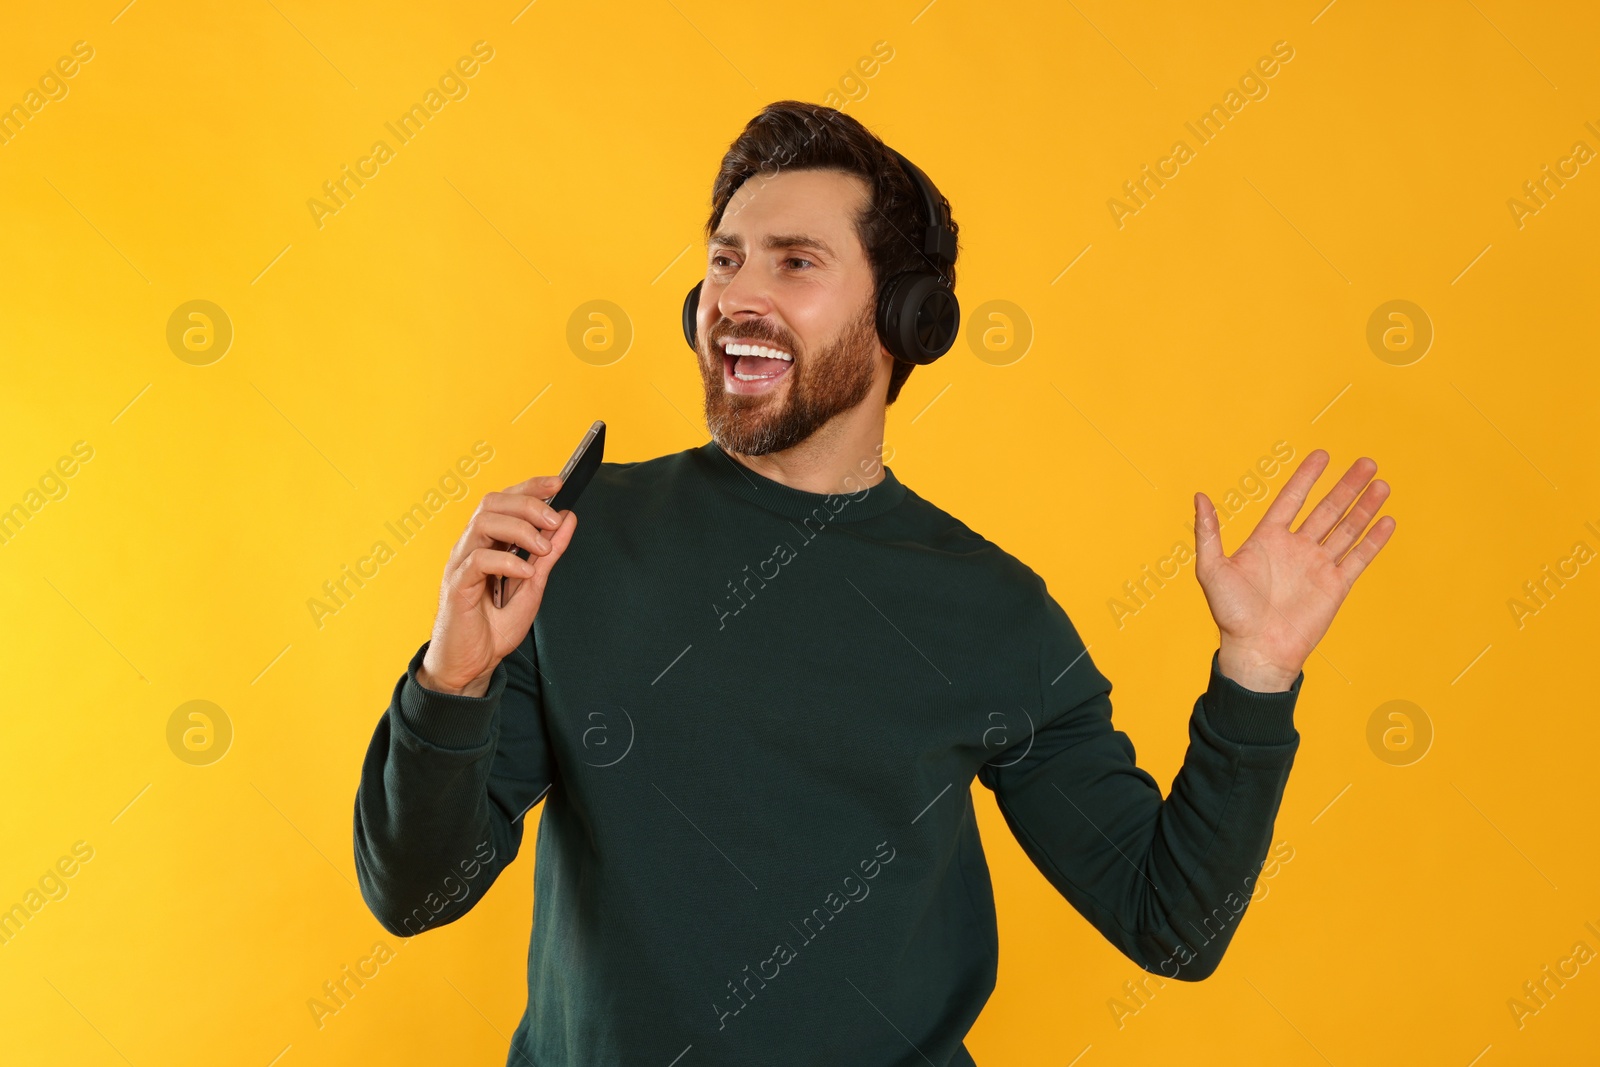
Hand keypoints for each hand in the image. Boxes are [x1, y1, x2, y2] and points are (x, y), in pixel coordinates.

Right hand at [417, 474, 577, 696]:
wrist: (473, 664)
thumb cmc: (495, 626)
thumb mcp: (533, 585)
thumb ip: (548, 553)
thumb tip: (567, 519)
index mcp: (487, 542)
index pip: (505, 500)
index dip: (530, 486)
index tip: (558, 482)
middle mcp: (470, 546)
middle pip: (492, 503)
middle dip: (528, 505)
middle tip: (554, 521)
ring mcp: (460, 564)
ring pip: (483, 523)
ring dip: (519, 529)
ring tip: (542, 548)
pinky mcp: (456, 587)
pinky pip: (478, 561)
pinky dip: (507, 562)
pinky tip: (526, 573)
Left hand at [1193, 450, 1394, 691]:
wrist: (1256, 651)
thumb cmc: (1230, 614)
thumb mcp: (1212, 569)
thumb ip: (1208, 532)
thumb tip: (1199, 496)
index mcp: (1268, 539)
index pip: (1292, 499)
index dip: (1307, 477)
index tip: (1322, 454)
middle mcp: (1296, 548)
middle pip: (1327, 508)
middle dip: (1347, 485)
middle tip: (1367, 462)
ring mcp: (1318, 566)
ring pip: (1347, 528)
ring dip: (1364, 506)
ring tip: (1381, 483)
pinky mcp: (1336, 586)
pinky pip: (1359, 557)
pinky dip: (1374, 540)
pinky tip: (1388, 520)